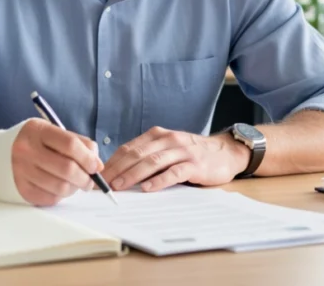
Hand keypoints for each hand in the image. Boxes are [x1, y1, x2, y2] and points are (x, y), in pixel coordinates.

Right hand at [11, 118, 102, 206]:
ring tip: (75, 183)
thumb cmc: (36, 142)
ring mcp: (21, 171)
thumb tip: (97, 164)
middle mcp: (26, 150)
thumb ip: (78, 143)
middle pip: (67, 169)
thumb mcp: (54, 132)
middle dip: (85, 177)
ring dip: (74, 188)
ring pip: (61, 187)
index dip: (88, 158)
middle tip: (90, 180)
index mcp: (37, 131)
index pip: (70, 144)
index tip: (96, 165)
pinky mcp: (22, 189)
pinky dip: (61, 195)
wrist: (0, 153)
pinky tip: (60, 187)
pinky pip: (50, 198)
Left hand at [101, 126, 250, 192]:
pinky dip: (159, 180)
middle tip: (103, 183)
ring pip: (152, 162)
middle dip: (118, 169)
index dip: (112, 161)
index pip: (129, 148)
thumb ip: (148, 156)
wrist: (225, 152)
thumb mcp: (167, 149)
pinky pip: (174, 172)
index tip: (98, 175)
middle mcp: (168, 139)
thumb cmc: (191, 154)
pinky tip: (148, 188)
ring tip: (119, 186)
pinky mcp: (194, 164)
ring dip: (133, 174)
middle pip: (137, 154)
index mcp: (157, 135)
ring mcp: (182, 151)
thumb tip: (119, 173)